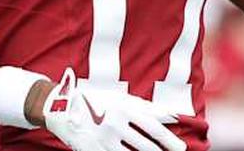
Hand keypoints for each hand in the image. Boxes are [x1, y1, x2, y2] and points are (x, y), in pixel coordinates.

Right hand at [41, 68, 185, 150]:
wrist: (61, 106)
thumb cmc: (98, 100)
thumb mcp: (122, 99)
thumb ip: (148, 108)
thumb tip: (173, 115)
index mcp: (124, 108)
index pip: (153, 128)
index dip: (169, 140)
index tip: (181, 148)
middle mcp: (115, 124)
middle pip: (144, 147)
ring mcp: (102, 140)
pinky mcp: (91, 150)